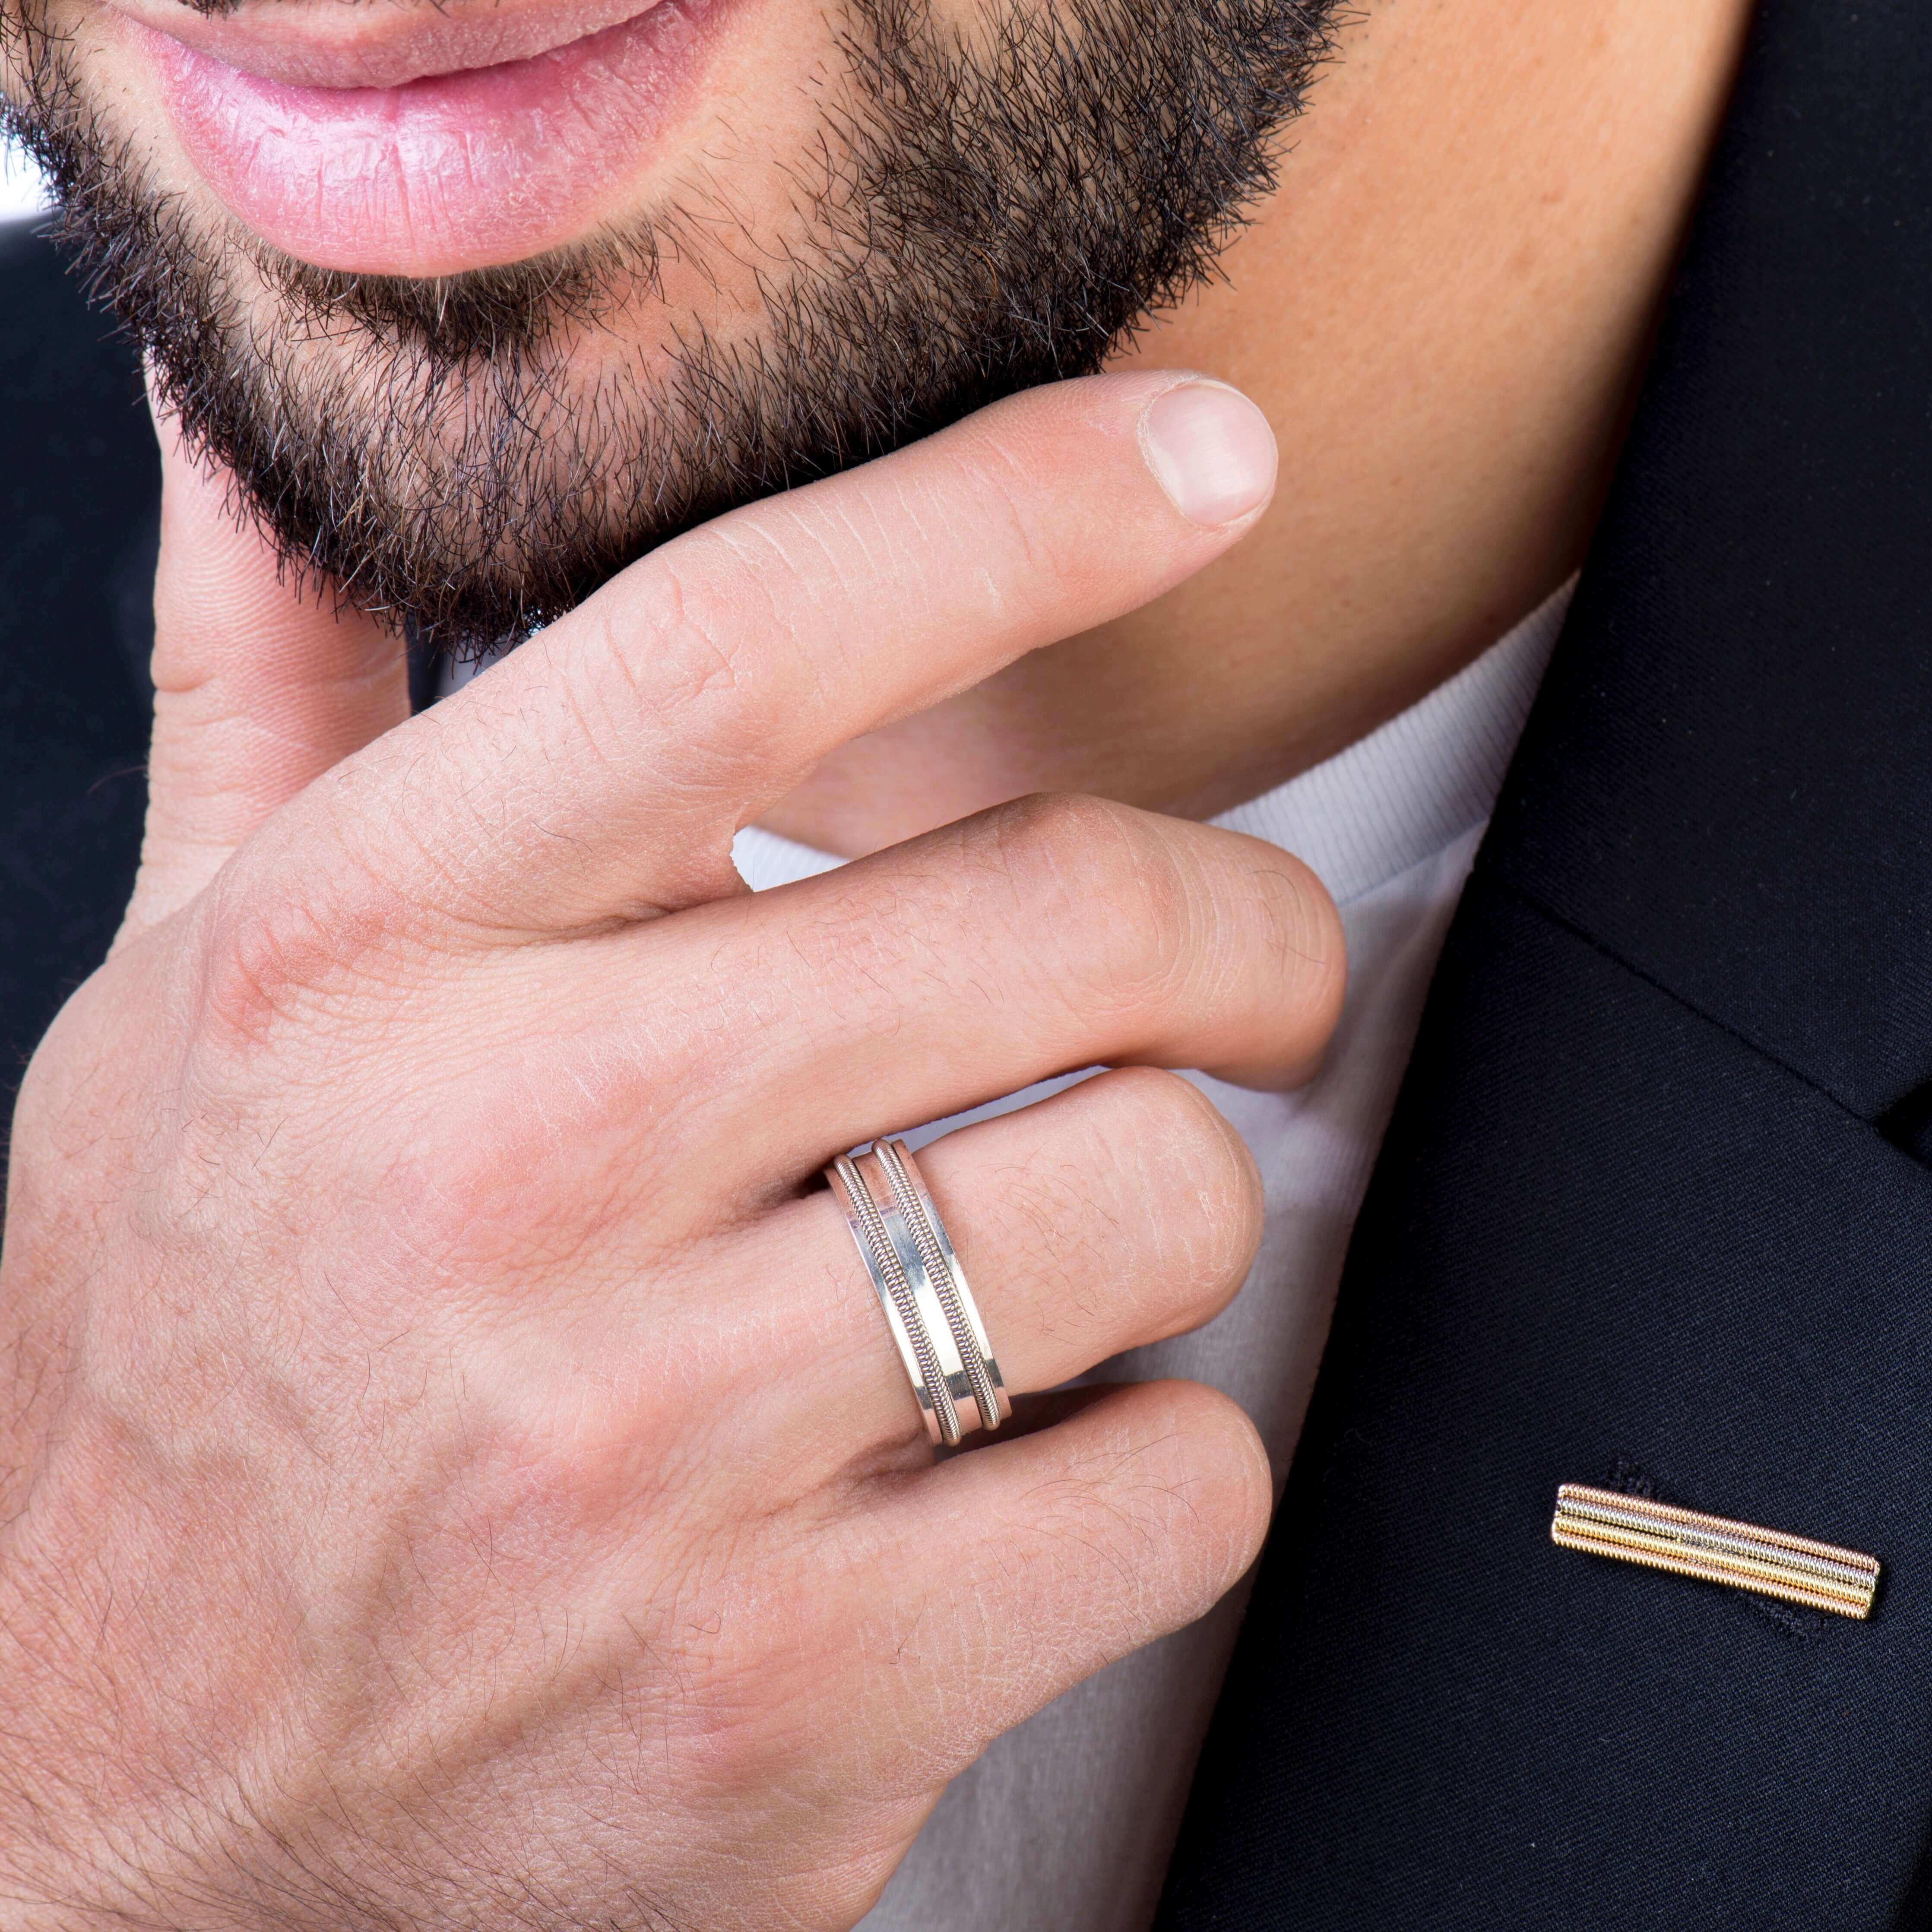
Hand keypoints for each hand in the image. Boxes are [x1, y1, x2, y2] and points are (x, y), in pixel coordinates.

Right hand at [0, 372, 1342, 1930]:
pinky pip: (1172, 1487)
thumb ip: (258, 689)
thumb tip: (261, 425)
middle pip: (1061, 920)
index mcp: (362, 966)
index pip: (741, 645)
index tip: (1198, 457)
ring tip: (1075, 1231)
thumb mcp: (176, 1001)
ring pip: (1157, 1204)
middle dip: (1241, 920)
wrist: (107, 1808)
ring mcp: (655, 1460)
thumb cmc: (161, 1377)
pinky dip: (1163, 1454)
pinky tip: (1027, 1453)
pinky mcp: (792, 1702)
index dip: (1019, 512)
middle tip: (1240, 960)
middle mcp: (506, 1181)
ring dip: (1182, 1198)